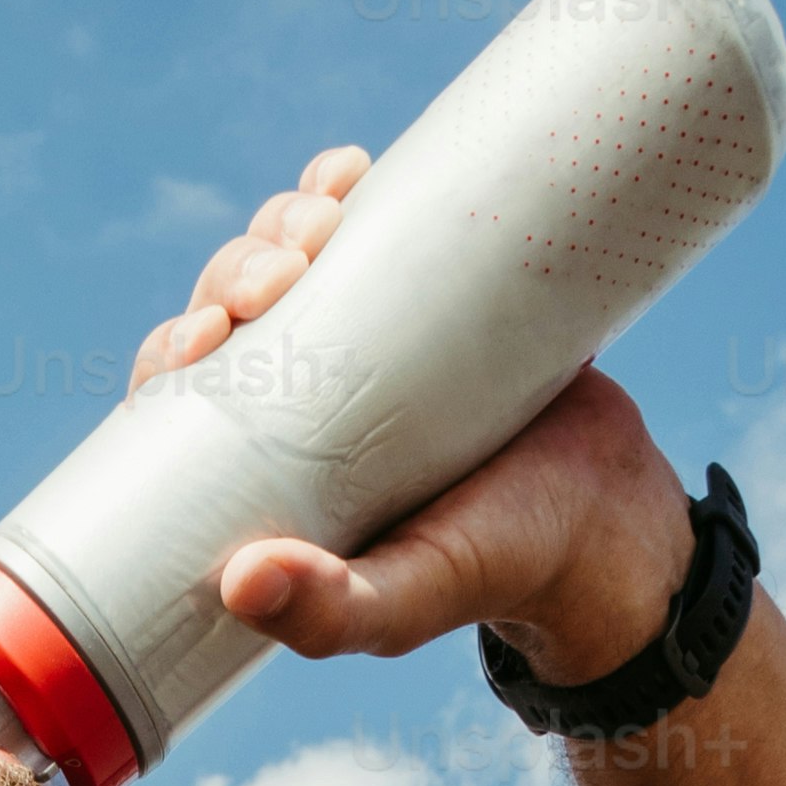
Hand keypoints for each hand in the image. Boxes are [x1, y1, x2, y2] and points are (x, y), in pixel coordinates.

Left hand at [126, 149, 696, 687]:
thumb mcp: (411, 600)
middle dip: (235, 274)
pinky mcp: (430, 292)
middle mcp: (308, 402)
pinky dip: (345, 189)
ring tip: (318, 218)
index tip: (200, 336)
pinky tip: (344, 171)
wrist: (614, 515)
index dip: (172, 355)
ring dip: (282, 224)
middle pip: (235, 315)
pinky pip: (370, 227)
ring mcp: (369, 341)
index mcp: (272, 473)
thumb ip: (334, 614)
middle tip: (280, 274)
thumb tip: (240, 583)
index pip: (187, 403)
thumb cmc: (501, 568)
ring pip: (293, 262)